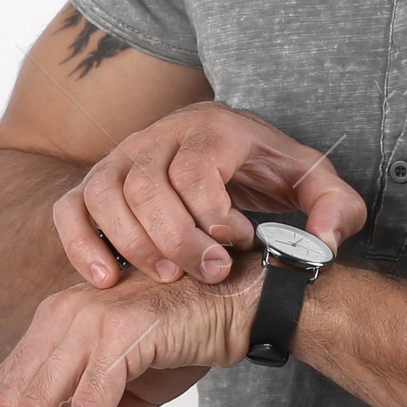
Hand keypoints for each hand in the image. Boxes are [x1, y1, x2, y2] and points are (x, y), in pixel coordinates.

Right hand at [53, 102, 365, 287]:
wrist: (236, 151)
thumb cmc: (273, 172)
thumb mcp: (316, 183)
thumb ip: (335, 210)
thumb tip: (322, 244)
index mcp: (214, 127)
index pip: (195, 169)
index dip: (212, 215)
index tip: (240, 243)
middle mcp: (160, 134)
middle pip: (147, 186)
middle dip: (177, 240)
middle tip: (210, 274)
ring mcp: (123, 155)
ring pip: (105, 194)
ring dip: (132, 243)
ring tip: (168, 277)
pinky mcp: (98, 181)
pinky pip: (70, 208)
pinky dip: (81, 244)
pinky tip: (107, 279)